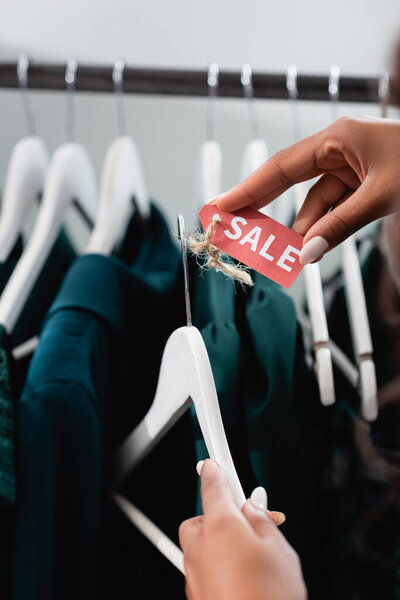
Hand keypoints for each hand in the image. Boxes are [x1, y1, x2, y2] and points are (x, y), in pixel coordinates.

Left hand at [179, 459, 306, 599]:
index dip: (215, 469)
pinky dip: (218, 566)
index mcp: (220, 526)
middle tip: (251, 524)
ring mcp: (193, 573)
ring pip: (202, 544)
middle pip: (203, 517)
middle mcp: (199, 547)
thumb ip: (263, 521)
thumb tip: (254, 506)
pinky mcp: (195, 594)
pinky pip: (203, 568)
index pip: (213, 486)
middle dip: (221, 516)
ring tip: (253, 558)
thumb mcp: (280, 550)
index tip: (211, 460)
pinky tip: (243, 579)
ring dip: (220, 543)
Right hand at [213, 116, 399, 263]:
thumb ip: (339, 226)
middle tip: (235, 228)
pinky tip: (311, 245)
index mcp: (337, 139)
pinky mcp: (361, 184)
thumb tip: (304, 254)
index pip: (279, 168)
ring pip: (314, 202)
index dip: (246, 189)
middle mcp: (338, 150)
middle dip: (263, 207)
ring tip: (286, 253)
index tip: (220, 206)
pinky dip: (322, 227)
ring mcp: (349, 167)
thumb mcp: (381, 196)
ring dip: (302, 228)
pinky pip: (332, 208)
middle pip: (288, 182)